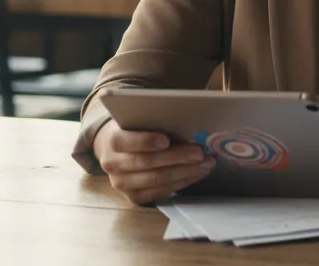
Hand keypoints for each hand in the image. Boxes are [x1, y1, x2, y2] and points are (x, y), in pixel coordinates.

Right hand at [92, 118, 215, 205]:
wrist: (118, 151)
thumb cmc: (137, 130)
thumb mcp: (141, 120)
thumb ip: (158, 122)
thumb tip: (190, 126)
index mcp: (112, 141)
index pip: (125, 142)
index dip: (146, 141)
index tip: (166, 140)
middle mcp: (113, 164)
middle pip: (147, 163)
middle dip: (177, 158)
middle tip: (200, 152)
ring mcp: (122, 184)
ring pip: (157, 180)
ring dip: (186, 171)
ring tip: (206, 163)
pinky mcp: (134, 197)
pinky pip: (162, 192)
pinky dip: (183, 181)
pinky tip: (198, 173)